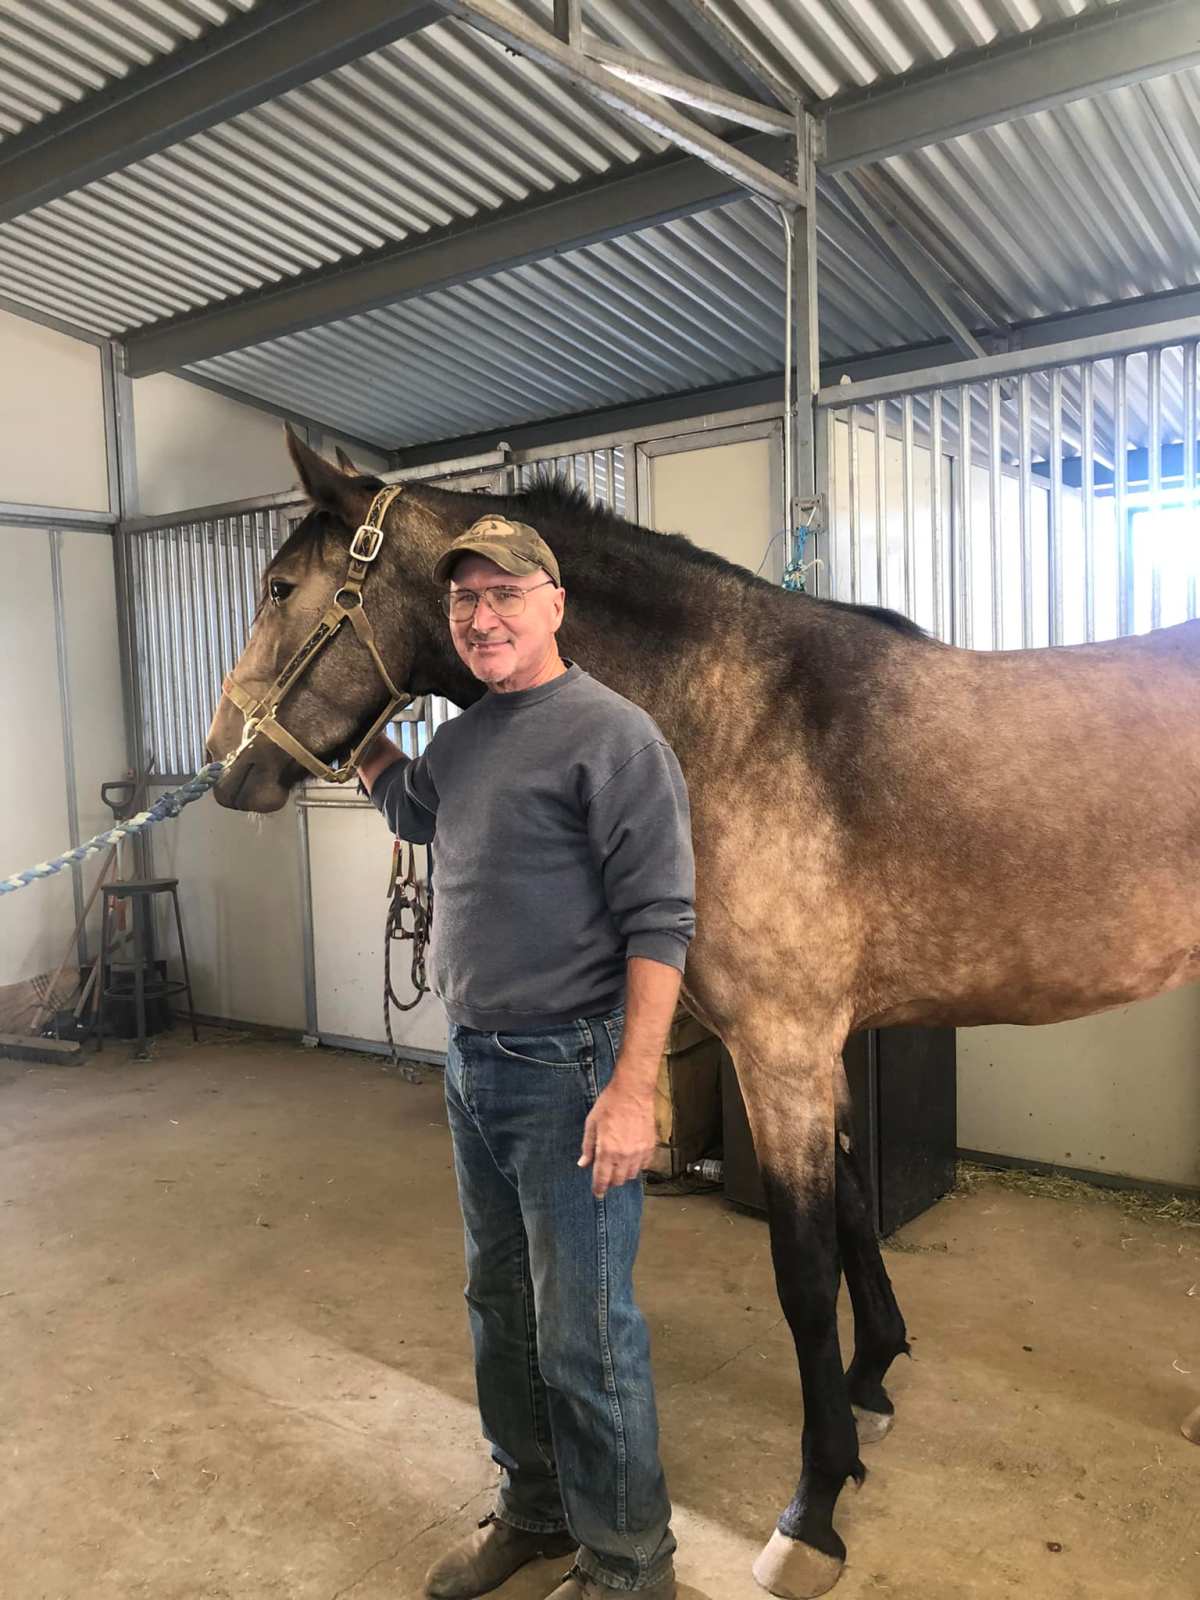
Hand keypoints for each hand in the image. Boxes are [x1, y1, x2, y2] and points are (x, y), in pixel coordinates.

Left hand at [578, 1078, 655, 1197]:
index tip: (597, 1193)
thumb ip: (588, 1146)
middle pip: (618, 1180)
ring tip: (618, 1164)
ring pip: (632, 1175)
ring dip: (623, 1173)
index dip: (598, 1189)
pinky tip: (631, 1157)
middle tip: (605, 1175)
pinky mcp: (650, 1146)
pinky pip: (645, 1165)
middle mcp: (624, 1155)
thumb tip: (583, 1163)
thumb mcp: (592, 1124)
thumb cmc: (610, 1104)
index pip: (602, 1179)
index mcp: (607, 1151)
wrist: (633, 1091)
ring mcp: (639, 1152)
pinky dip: (638, 1165)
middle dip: (610, 1180)